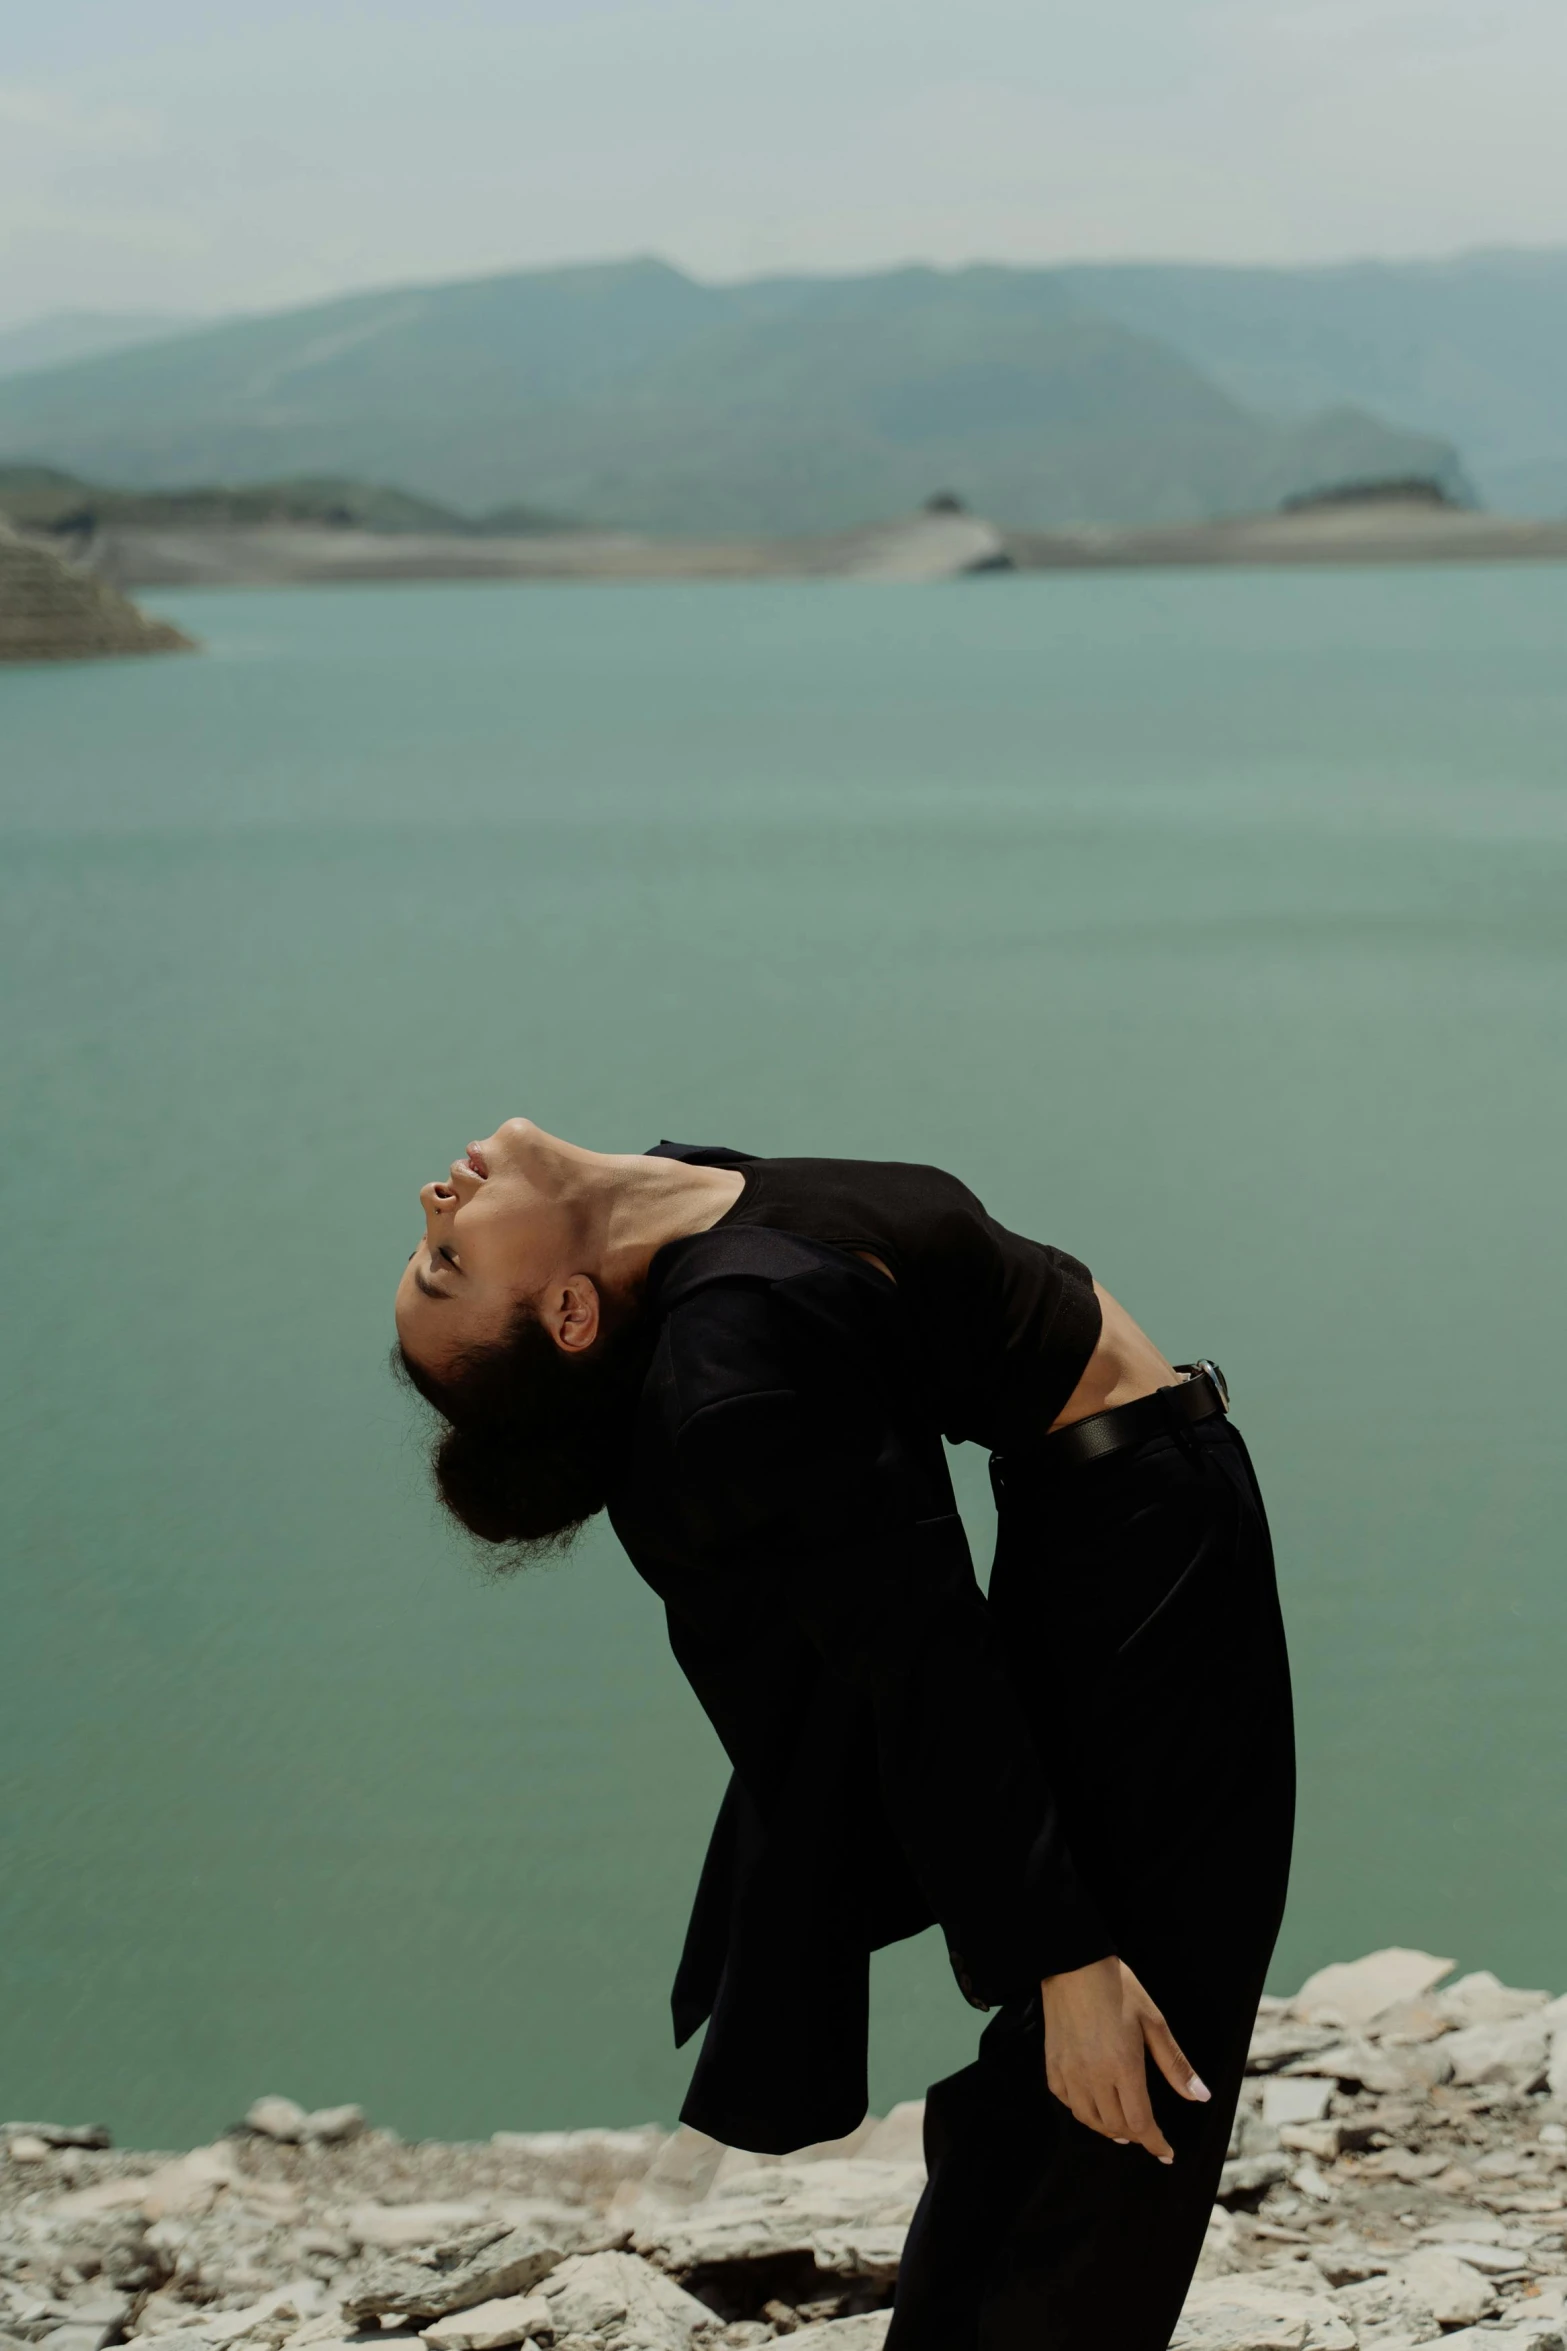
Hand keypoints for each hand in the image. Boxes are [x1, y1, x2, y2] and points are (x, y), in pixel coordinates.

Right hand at [1040, 1955, 1209, 2161]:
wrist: (1074, 1964)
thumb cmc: (1119, 1988)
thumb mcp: (1153, 2022)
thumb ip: (1175, 2064)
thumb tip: (1201, 2097)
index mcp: (1124, 2067)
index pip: (1141, 2123)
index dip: (1155, 2143)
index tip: (1166, 2153)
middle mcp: (1094, 2076)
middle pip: (1116, 2125)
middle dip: (1136, 2135)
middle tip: (1148, 2133)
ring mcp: (1070, 2071)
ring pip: (1088, 2118)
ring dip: (1108, 2128)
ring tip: (1121, 2127)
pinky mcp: (1052, 2063)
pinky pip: (1066, 2100)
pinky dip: (1082, 2110)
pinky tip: (1092, 2104)